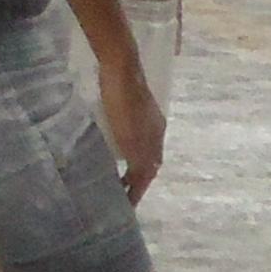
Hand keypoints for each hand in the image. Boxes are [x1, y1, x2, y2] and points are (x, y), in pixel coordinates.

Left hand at [96, 53, 166, 200]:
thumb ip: (139, 159)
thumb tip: (144, 181)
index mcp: (156, 139)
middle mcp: (156, 129)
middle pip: (148, 162)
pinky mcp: (133, 104)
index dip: (138, 190)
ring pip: (141, 148)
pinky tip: (114, 147)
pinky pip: (132, 136)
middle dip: (137, 180)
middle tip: (121, 194)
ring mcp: (146, 116)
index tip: (128, 207)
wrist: (119, 64)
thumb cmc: (122, 102)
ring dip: (131, 164)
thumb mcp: (130, 137)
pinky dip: (125, 149)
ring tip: (115, 175)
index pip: (149, 174)